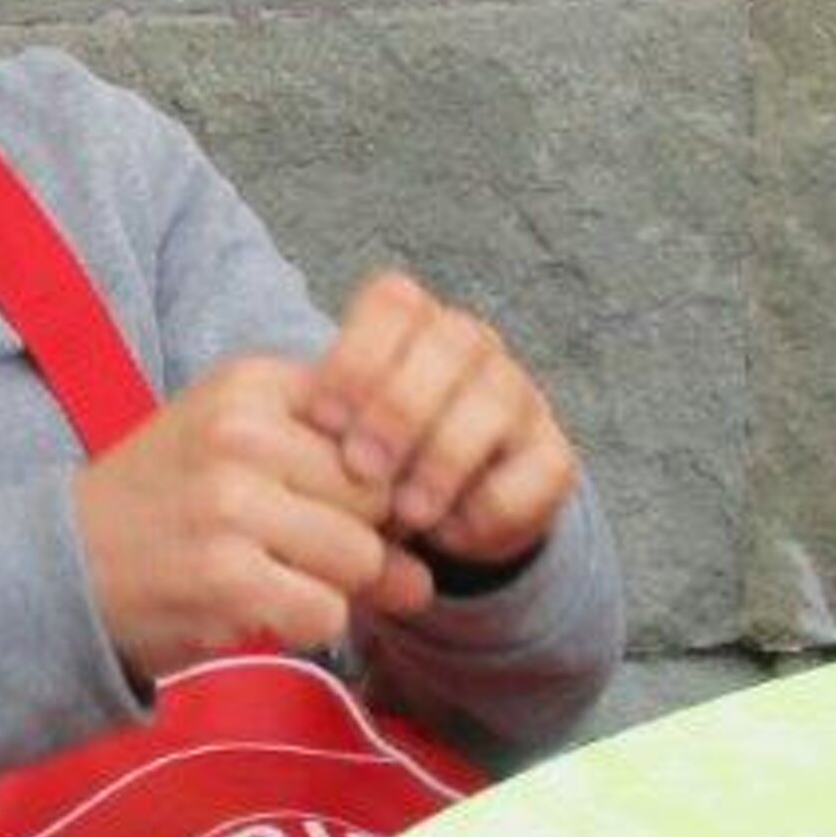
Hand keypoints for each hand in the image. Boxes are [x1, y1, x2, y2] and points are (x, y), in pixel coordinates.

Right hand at [73, 356, 436, 682]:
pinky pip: (325, 611)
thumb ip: (336, 485)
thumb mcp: (236, 451)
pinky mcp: (226, 577)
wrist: (57, 565)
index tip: (338, 505)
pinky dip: (305, 624)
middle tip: (300, 553)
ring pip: (360, 557)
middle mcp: (243, 433)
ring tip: (276, 578)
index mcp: (252, 383)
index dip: (375, 480)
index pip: (378, 427)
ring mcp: (232, 505)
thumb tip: (423, 574)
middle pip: (377, 496)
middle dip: (361, 538)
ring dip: (333, 586)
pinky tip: (258, 608)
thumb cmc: (160, 506)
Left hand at [303, 271, 578, 575]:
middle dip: (400, 409)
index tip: (320, 418)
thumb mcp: (330, 440)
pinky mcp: (553, 457)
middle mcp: (473, 346)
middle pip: (451, 343)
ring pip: (497, 402)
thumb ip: (317, 427)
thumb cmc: (363, 466)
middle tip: (361, 468)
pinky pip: (534, 472)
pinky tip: (450, 534)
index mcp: (413, 324)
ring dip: (445, 462)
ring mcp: (520, 397)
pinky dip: (488, 507)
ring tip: (406, 514)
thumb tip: (282, 444)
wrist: (434, 520)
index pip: (395, 302)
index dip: (358, 355)